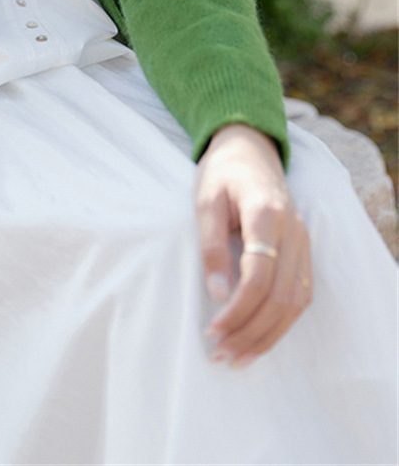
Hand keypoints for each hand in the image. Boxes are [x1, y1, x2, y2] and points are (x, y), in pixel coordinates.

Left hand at [195, 123, 311, 367]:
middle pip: (280, 296)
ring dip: (267, 336)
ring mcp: (303, 243)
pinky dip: (282, 324)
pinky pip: (301, 296)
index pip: (259, 276)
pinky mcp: (304, 253)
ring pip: (296, 303)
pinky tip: (258, 340)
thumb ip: (211, 246)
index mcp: (267, 214)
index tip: (212, 331)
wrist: (250, 151)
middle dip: (250, 332)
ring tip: (237, 358)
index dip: (238, 309)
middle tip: (220, 355)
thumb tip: (219, 294)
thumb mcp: (205, 201)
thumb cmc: (222, 174)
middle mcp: (293, 232)